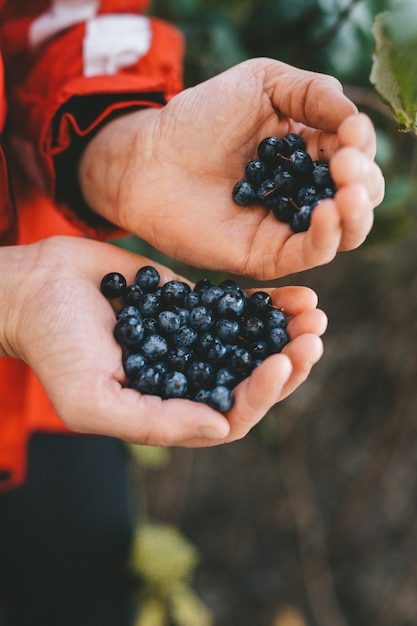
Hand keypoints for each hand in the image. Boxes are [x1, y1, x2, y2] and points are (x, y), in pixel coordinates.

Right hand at [1, 236, 325, 445]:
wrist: (36, 287)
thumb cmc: (54, 347)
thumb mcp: (91, 399)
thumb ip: (153, 421)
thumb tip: (221, 428)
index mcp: (170, 409)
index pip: (231, 415)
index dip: (262, 396)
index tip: (281, 362)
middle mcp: (189, 377)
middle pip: (252, 380)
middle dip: (287, 363)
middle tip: (312, 339)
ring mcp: (194, 339)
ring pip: (253, 343)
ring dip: (287, 333)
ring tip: (315, 315)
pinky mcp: (192, 304)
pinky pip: (238, 307)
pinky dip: (268, 303)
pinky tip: (297, 292)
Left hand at [79, 57, 383, 279]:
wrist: (150, 159)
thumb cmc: (201, 117)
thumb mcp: (262, 83)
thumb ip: (314, 93)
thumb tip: (357, 123)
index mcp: (309, 152)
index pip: (354, 156)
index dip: (360, 148)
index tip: (350, 136)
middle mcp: (304, 193)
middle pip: (358, 198)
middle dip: (363, 181)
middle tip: (346, 165)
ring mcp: (287, 226)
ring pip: (345, 232)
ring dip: (356, 213)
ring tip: (346, 190)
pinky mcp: (268, 255)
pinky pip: (310, 254)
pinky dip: (326, 236)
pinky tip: (326, 210)